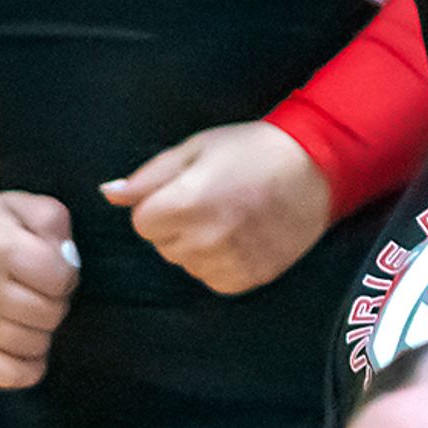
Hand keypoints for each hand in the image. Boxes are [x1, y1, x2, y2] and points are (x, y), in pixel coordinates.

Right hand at [0, 192, 79, 390]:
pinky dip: (27, 367)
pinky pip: (11, 376)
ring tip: (24, 312)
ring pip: (36, 345)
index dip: (65, 274)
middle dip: (53, 302)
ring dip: (40, 331)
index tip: (47, 268)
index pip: (63, 279)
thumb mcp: (19, 205)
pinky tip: (23, 345)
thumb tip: (68, 258)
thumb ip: (53, 220)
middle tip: (34, 291)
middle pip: (52, 314)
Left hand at [106, 120, 332, 295]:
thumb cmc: (253, 151)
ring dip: (199, 246)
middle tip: (215, 201)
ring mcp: (229, 261)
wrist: (317, 169)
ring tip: (232, 219)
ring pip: (188, 264)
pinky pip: (215, 279)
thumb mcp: (196, 149)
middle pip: (164, 246)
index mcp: (184, 203)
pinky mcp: (251, 277)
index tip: (190, 190)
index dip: (161, 204)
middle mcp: (204, 238)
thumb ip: (150, 176)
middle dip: (179, 226)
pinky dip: (222, 263)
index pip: (142, 223)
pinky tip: (243, 239)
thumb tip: (109, 194)